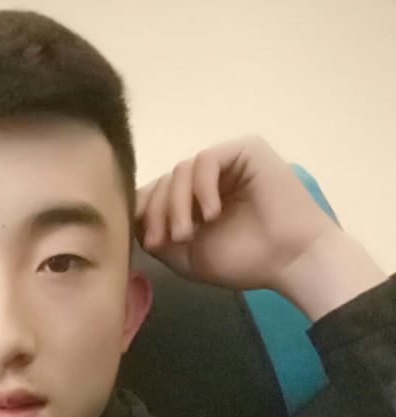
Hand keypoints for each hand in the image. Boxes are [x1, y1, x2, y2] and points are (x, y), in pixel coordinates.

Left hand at [134, 134, 340, 290]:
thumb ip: (158, 236)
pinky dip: (202, 188)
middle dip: (157, 213)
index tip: (147, 242)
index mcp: (194, 201)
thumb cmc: (243, 261)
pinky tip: (213, 213)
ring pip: (180, 172)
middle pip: (163, 182)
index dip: (145, 213)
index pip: (156, 195)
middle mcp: (207, 179)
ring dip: (177, 205)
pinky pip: (205, 161)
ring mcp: (225, 163)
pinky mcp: (244, 150)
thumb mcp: (186, 256)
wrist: (290, 260)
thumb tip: (131, 220)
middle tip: (164, 241)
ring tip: (188, 233)